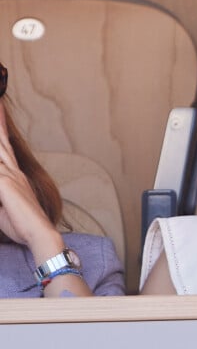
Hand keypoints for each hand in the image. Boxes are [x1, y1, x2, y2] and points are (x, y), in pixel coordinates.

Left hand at [0, 102, 58, 249]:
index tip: (0, 114)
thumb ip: (0, 196)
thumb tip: (2, 192)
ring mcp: (9, 176)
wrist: (40, 234)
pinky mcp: (4, 183)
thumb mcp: (4, 208)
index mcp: (14, 177)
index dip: (1, 133)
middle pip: (2, 142)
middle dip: (0, 124)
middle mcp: (13, 172)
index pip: (5, 150)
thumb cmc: (23, 225)